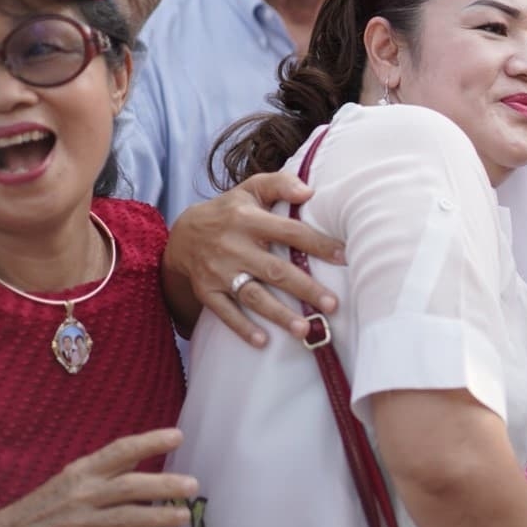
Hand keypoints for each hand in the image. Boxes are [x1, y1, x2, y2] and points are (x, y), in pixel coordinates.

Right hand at [0, 428, 195, 526]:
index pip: (119, 451)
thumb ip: (107, 471)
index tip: (178, 436)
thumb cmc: (45, 506)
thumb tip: (144, 457)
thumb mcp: (74, 480)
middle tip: (192, 484)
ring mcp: (79, 522)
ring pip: (124, 517)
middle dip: (162, 484)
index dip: (149, 442)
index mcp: (81, 472)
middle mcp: (81, 494)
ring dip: (156, 515)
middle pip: (128, 485)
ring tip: (182, 514)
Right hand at [164, 172, 344, 346]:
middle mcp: (234, 246)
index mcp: (248, 219)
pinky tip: (263, 342)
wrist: (182, 234)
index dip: (317, 245)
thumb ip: (280, 184)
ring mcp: (219, 271)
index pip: (290, 232)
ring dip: (278, 314)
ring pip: (252, 295)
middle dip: (304, 288)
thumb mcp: (251, 189)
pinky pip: (224, 313)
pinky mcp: (206, 291)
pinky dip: (242, 328)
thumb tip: (310, 191)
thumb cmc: (230, 210)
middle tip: (332, 304)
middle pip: (275, 270)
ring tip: (303, 330)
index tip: (344, 257)